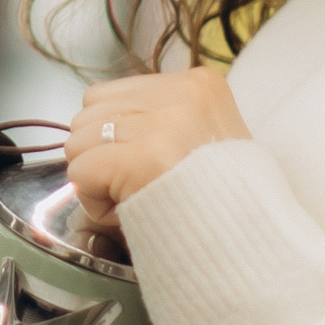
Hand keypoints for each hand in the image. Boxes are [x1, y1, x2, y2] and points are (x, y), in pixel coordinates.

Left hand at [62, 68, 250, 225]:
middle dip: (102, 155)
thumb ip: (153, 120)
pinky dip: (94, 200)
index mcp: (198, 84)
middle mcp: (180, 95)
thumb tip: (93, 126)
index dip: (116, 137)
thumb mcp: (201, 136)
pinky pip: (80, 173)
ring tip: (138, 195)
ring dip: (97, 179)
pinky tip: (129, 208)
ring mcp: (162, 126)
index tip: (148, 163)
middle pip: (88, 114)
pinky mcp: (141, 160)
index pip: (109, 94)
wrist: (246, 240)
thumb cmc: (218, 198)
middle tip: (140, 184)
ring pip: (78, 143)